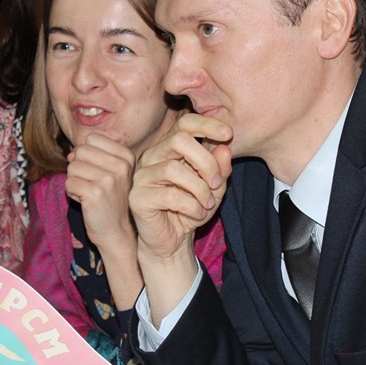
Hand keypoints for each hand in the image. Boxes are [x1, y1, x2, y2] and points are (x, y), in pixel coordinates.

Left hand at [65, 133, 136, 252]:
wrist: (118, 232)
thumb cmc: (111, 201)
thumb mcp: (111, 172)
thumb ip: (93, 155)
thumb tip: (71, 153)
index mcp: (127, 156)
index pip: (92, 138)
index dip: (88, 155)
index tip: (98, 172)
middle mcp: (121, 166)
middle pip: (80, 151)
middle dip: (79, 168)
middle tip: (93, 185)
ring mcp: (108, 180)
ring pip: (72, 167)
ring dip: (75, 182)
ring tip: (90, 194)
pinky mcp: (94, 194)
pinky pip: (68, 183)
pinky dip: (72, 194)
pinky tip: (86, 202)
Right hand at [130, 113, 232, 261]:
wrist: (173, 241)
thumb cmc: (192, 209)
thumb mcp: (214, 188)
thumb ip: (220, 168)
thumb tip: (223, 148)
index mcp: (169, 148)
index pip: (184, 123)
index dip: (207, 125)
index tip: (228, 134)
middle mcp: (152, 157)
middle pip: (178, 140)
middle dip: (205, 161)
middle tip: (217, 183)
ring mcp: (142, 176)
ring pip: (174, 169)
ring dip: (199, 189)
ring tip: (207, 203)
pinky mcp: (137, 197)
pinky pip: (169, 195)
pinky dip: (191, 206)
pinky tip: (196, 214)